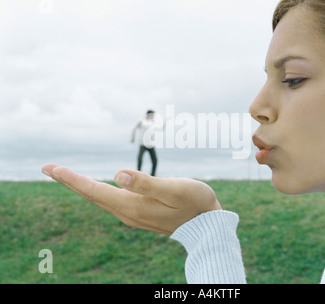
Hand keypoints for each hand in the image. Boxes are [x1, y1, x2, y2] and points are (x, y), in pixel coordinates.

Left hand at [41, 164, 221, 234]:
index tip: (51, 168)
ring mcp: (133, 214)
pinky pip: (111, 199)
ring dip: (81, 185)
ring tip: (64, 175)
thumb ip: (146, 184)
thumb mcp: (175, 189)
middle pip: (93, 195)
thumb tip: (117, 174)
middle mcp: (128, 213)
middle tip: (49, 168)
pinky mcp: (139, 212)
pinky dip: (96, 190)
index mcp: (133, 206)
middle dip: (70, 181)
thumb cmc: (195, 202)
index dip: (72, 179)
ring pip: (100, 198)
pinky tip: (93, 186)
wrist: (208, 224)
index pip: (95, 191)